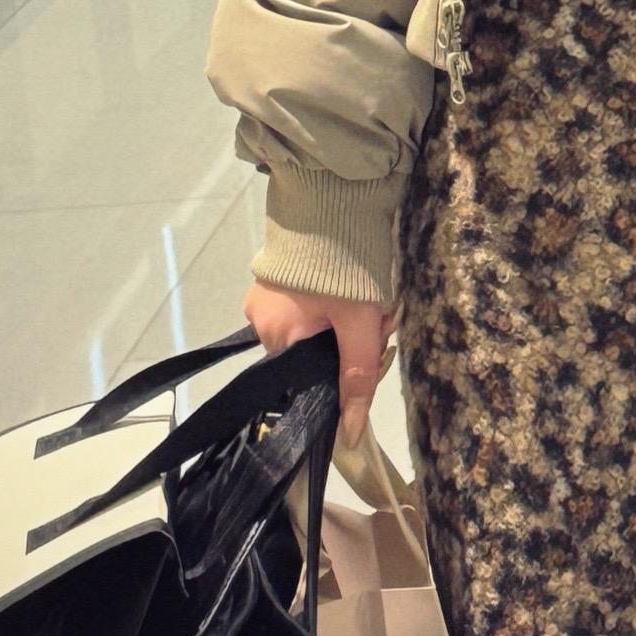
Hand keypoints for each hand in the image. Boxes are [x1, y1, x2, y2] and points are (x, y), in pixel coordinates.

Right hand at [245, 280, 396, 447]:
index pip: (312, 378)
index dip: (344, 368)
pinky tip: (342, 285)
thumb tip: (349, 433)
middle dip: (345, 342)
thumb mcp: (362, 324)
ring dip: (336, 322)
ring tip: (363, 296)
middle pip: (310, 353)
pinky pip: (296, 308)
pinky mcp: (266, 280)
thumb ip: (358, 377)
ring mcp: (259, 300)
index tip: (369, 348)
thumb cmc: (346, 267)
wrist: (332, 201)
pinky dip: (321, 304)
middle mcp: (260, 324)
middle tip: (375, 316)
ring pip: (306, 330)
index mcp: (279, 339)